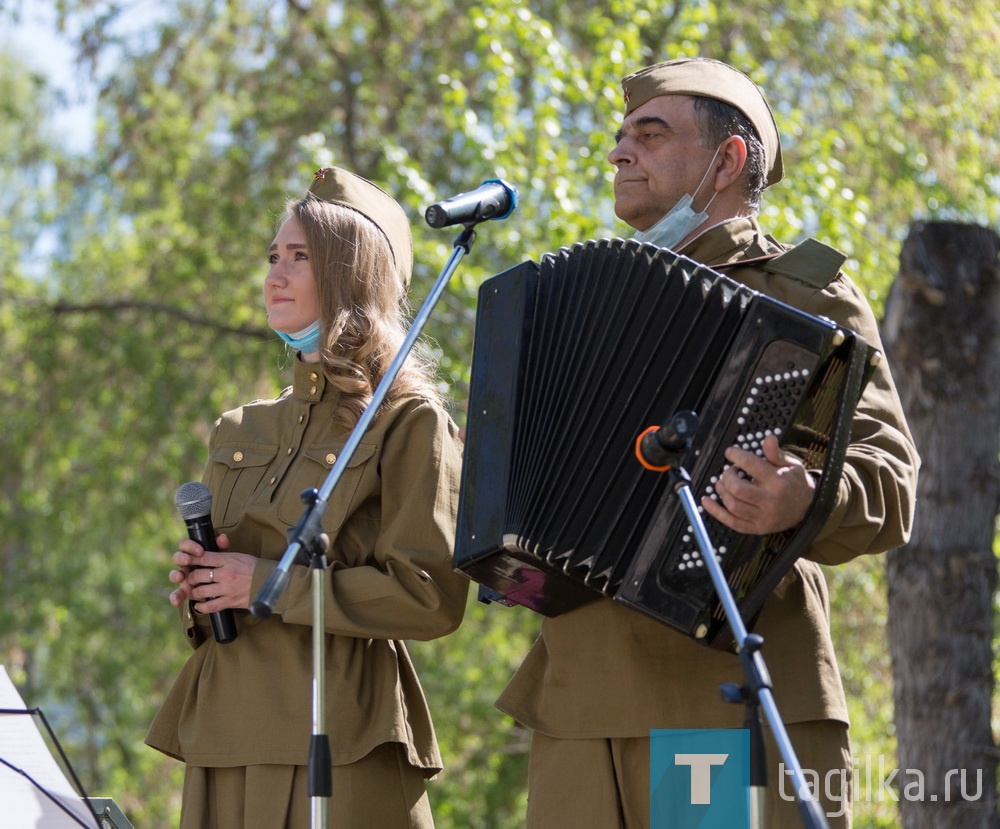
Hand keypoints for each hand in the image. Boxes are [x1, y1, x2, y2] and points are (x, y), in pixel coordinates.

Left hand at [168, 534, 257, 611]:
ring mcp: (227, 589)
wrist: (269, 582)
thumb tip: (220, 537)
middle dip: (190, 578)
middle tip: (190, 579)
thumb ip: (225, 549)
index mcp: (227, 560)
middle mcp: (225, 574)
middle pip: (197, 575)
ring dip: (194, 592)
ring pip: (201, 591)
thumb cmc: (254, 568)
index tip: (186, 561)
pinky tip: (199, 605)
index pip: (203, 557)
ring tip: (194, 591)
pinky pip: (210, 606)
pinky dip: (202, 606)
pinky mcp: (230, 601)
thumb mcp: (239, 555)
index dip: (191, 559)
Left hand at [700, 435, 814, 535]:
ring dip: (721, 492)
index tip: (730, 452)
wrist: (808, 508)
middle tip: (728, 471)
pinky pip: (732, 522)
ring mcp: (763, 517)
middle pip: (737, 488)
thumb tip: (768, 439)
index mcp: (778, 482)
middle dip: (727, 476)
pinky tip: (707, 501)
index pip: (751, 465)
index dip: (736, 456)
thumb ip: (776, 453)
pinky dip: (716, 512)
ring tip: (721, 483)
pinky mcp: (757, 528)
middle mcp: (770, 501)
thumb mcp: (791, 465)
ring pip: (733, 505)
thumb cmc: (796, 483)